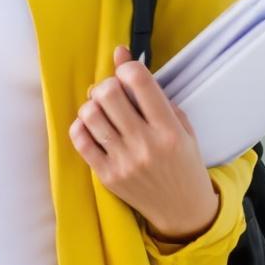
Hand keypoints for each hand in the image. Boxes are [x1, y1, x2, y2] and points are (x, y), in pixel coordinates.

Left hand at [68, 46, 218, 243]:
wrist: (183, 211)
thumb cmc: (184, 163)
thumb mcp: (181, 126)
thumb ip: (152, 91)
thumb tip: (120, 54)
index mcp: (169, 130)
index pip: (139, 81)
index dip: (127, 67)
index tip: (127, 72)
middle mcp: (145, 145)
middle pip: (108, 93)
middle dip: (107, 85)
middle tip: (112, 92)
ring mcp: (123, 162)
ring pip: (90, 114)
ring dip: (93, 105)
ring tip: (102, 110)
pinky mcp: (107, 176)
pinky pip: (80, 140)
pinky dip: (82, 126)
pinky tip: (93, 127)